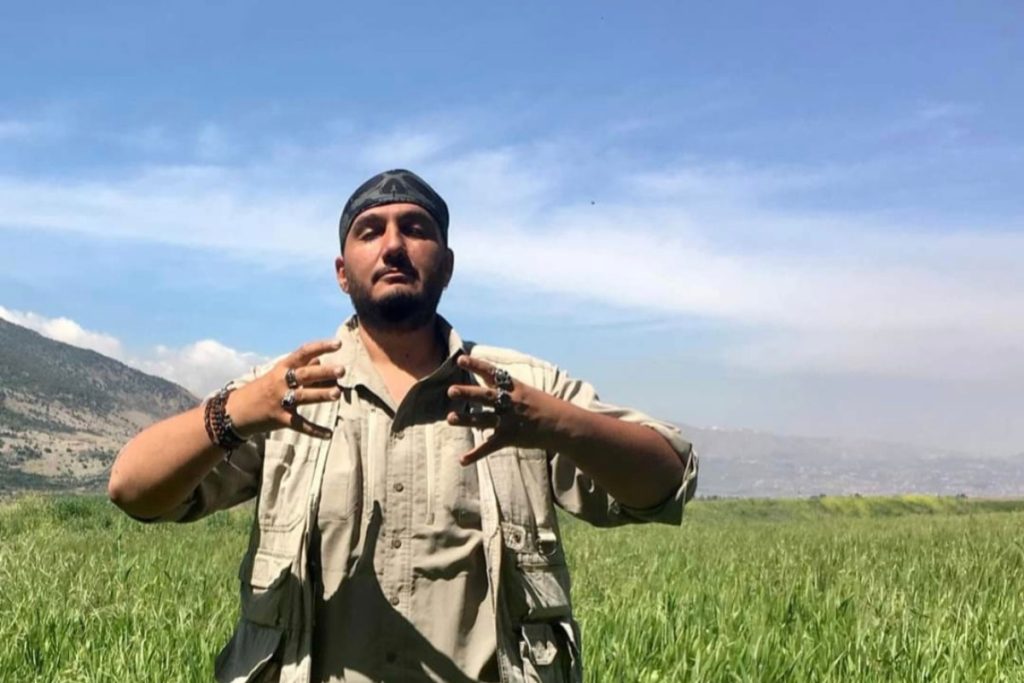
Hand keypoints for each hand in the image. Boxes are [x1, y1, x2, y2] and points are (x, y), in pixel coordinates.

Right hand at [228, 339, 344, 438]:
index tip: (338, 344)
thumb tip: (320, 359)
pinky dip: (314, 431)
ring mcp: (280, 400)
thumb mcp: (279, 373)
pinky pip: (300, 425)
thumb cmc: (264, 388)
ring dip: (321, 395)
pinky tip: (329, 434)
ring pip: (303, 397)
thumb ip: (300, 367)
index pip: (303, 353)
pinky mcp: (280, 419)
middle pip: (305, 375)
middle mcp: (281, 382)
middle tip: (342, 370)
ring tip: (338, 394)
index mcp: (282, 367)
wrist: (236, 411)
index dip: (321, 347)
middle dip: (324, 372)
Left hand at [446, 355, 567, 465]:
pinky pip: (490, 446)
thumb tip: (489, 378)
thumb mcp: (527, 392)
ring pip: (483, 419)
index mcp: (514, 388)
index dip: (476, 365)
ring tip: (449, 418)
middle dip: (468, 393)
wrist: (562, 425)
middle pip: (485, 396)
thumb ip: (506, 388)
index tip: (461, 359)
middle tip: (451, 390)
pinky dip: (475, 454)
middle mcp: (510, 402)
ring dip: (465, 419)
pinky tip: (462, 460)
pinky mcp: (510, 437)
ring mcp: (509, 420)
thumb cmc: (544, 407)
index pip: (493, 374)